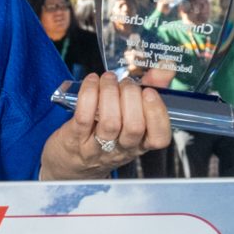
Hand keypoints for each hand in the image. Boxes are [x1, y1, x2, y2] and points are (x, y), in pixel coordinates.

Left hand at [39, 74, 171, 179]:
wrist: (70, 163)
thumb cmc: (105, 136)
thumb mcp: (129, 120)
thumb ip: (148, 93)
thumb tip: (163, 70)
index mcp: (139, 144)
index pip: (159, 138)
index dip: (157, 114)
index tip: (150, 92)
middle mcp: (121, 149)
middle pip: (134, 127)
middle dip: (131, 96)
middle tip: (125, 83)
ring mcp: (97, 147)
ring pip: (110, 123)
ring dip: (110, 93)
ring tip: (108, 79)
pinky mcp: (75, 140)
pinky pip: (84, 116)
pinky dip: (88, 94)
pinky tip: (92, 81)